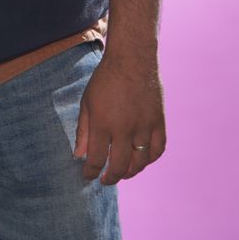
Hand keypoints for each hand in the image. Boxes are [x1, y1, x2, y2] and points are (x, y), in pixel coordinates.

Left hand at [73, 49, 165, 183]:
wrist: (132, 60)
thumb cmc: (105, 80)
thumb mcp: (87, 103)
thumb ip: (84, 131)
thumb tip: (79, 155)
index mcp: (103, 123)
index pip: (97, 159)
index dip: (91, 172)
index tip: (89, 176)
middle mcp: (124, 129)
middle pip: (120, 166)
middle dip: (111, 178)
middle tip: (105, 180)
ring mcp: (144, 127)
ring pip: (140, 162)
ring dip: (131, 172)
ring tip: (123, 173)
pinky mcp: (159, 122)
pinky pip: (158, 150)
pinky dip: (150, 159)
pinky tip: (142, 161)